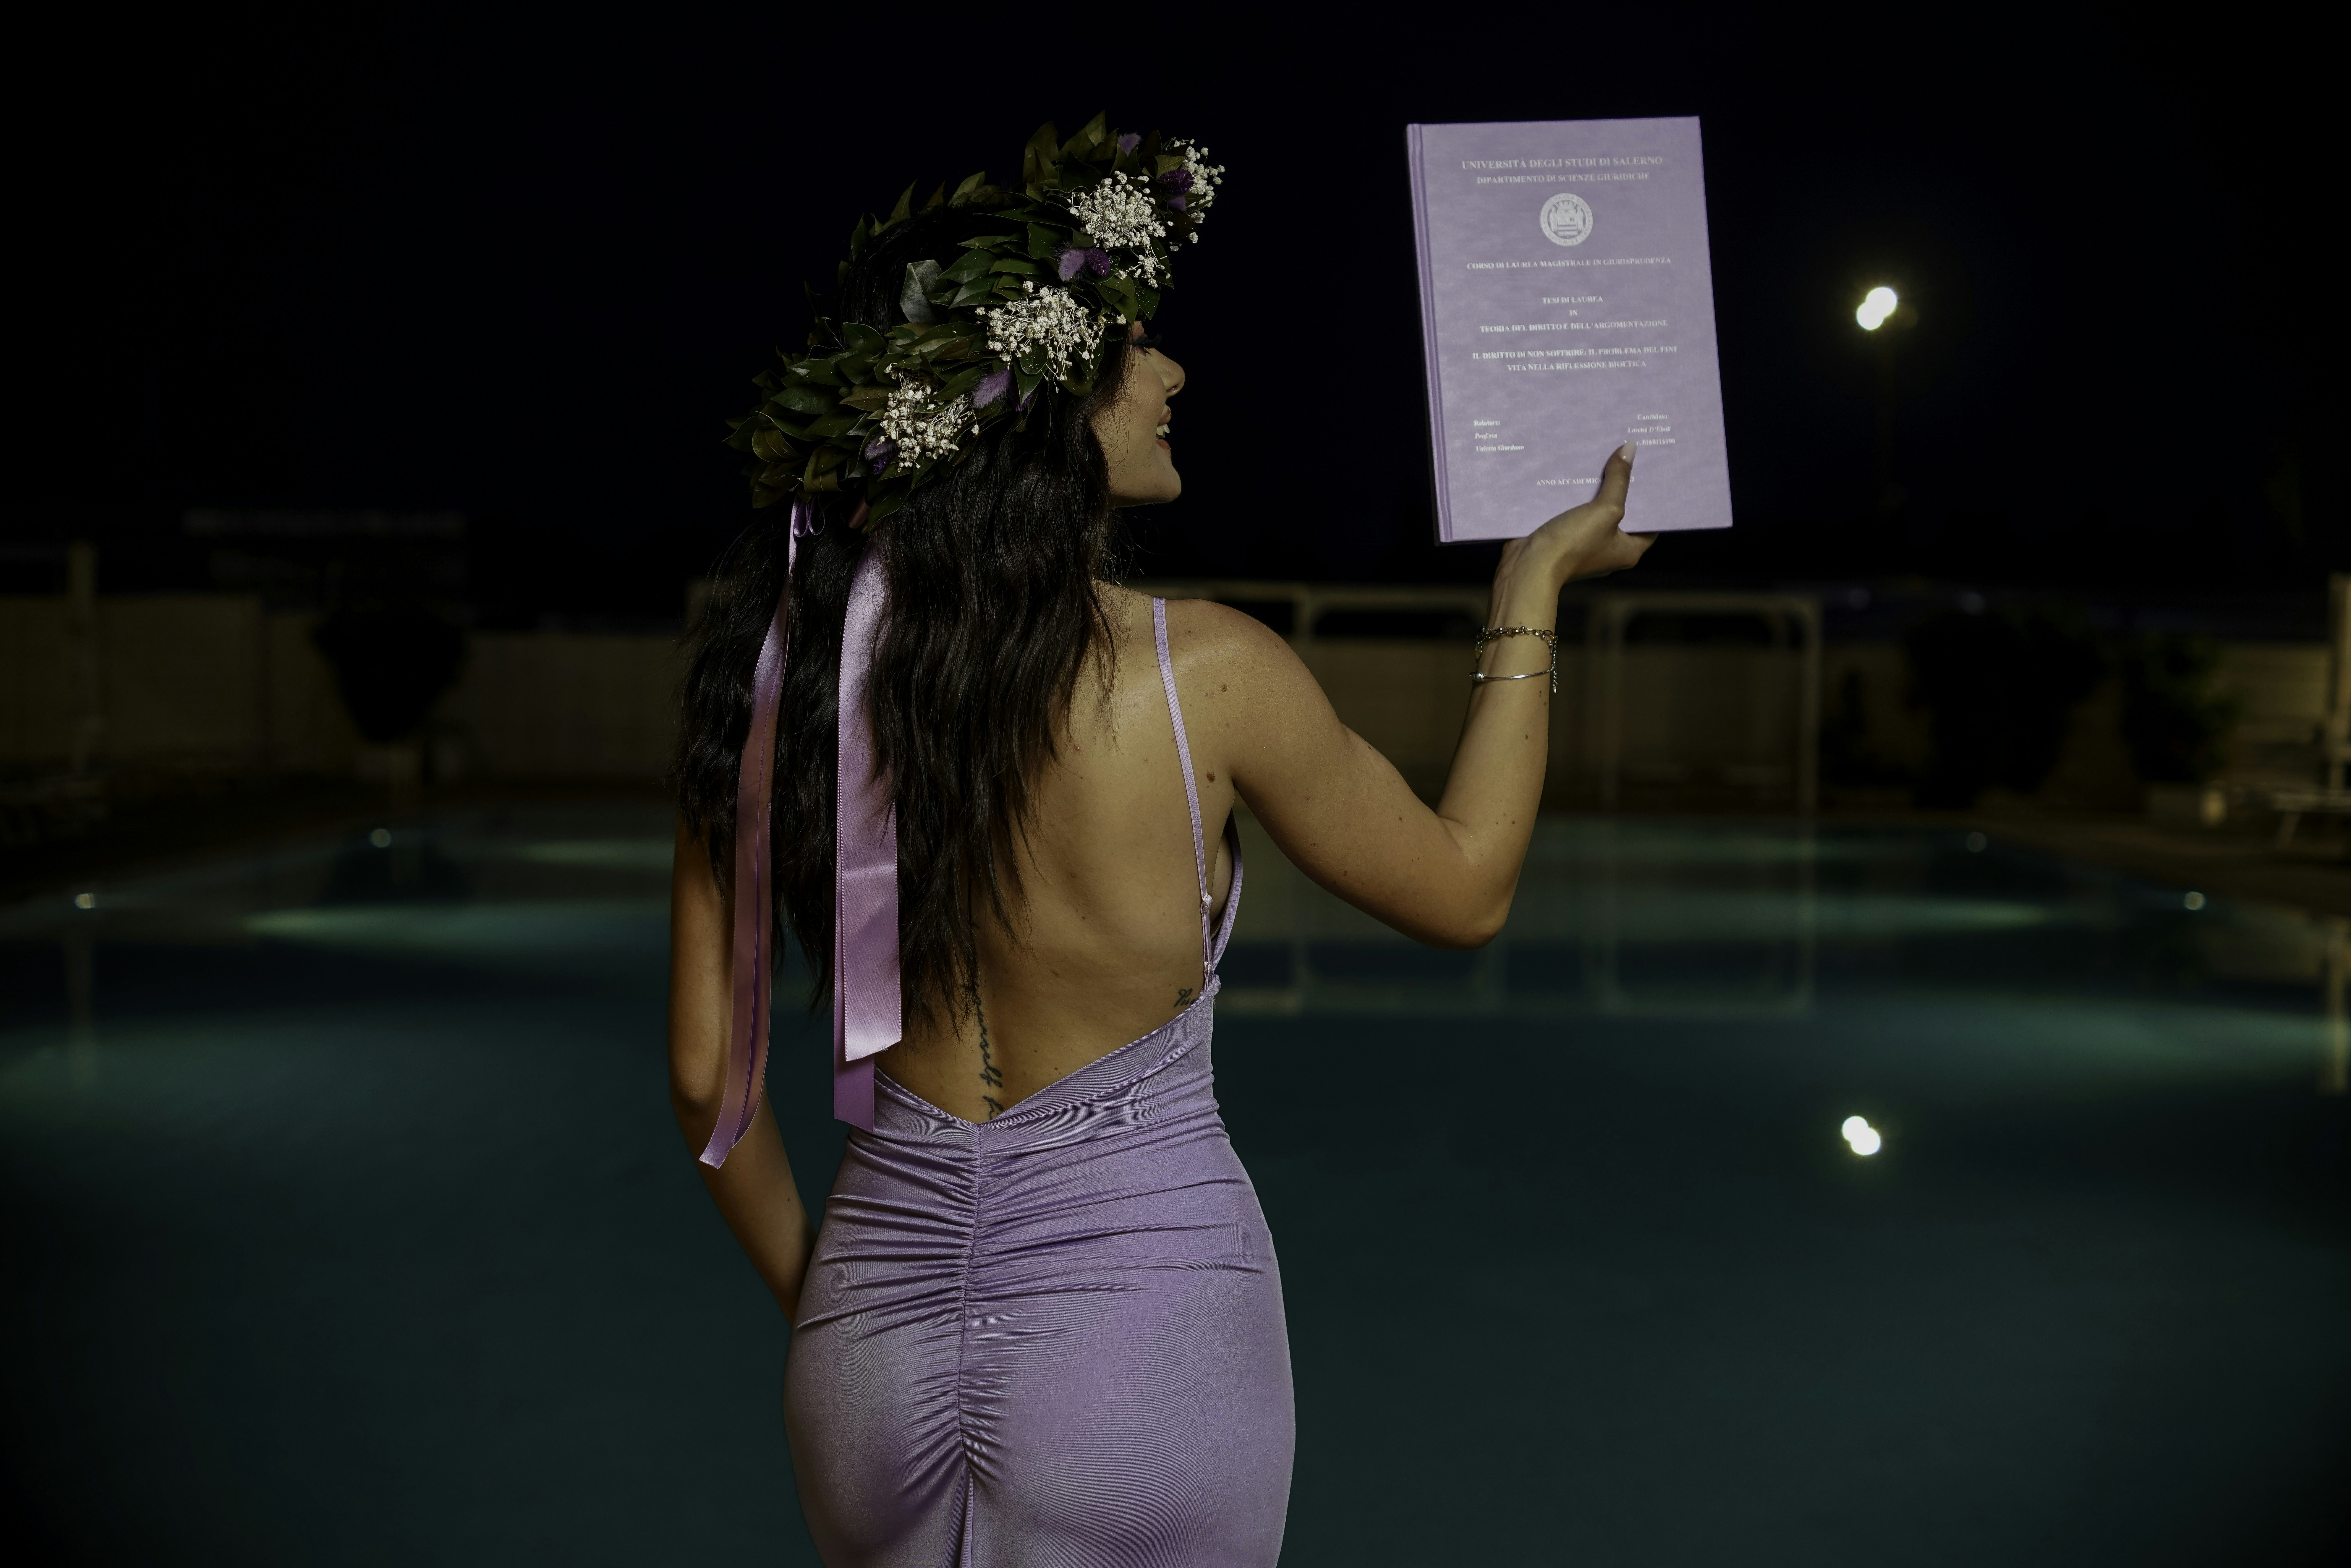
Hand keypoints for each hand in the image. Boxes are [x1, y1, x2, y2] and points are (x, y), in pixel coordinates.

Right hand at [1500, 442, 1654, 592]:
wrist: (1528, 566)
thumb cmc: (1572, 546)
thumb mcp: (1604, 509)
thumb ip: (1619, 480)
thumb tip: (1629, 449)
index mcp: (1628, 551)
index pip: (1650, 521)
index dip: (1651, 497)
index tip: (1652, 471)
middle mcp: (1609, 550)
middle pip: (1623, 512)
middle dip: (1622, 487)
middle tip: (1628, 457)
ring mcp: (1585, 545)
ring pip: (1596, 510)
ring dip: (1597, 488)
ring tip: (1602, 458)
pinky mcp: (1564, 538)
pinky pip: (1575, 512)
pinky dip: (1576, 495)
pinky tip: (1575, 474)